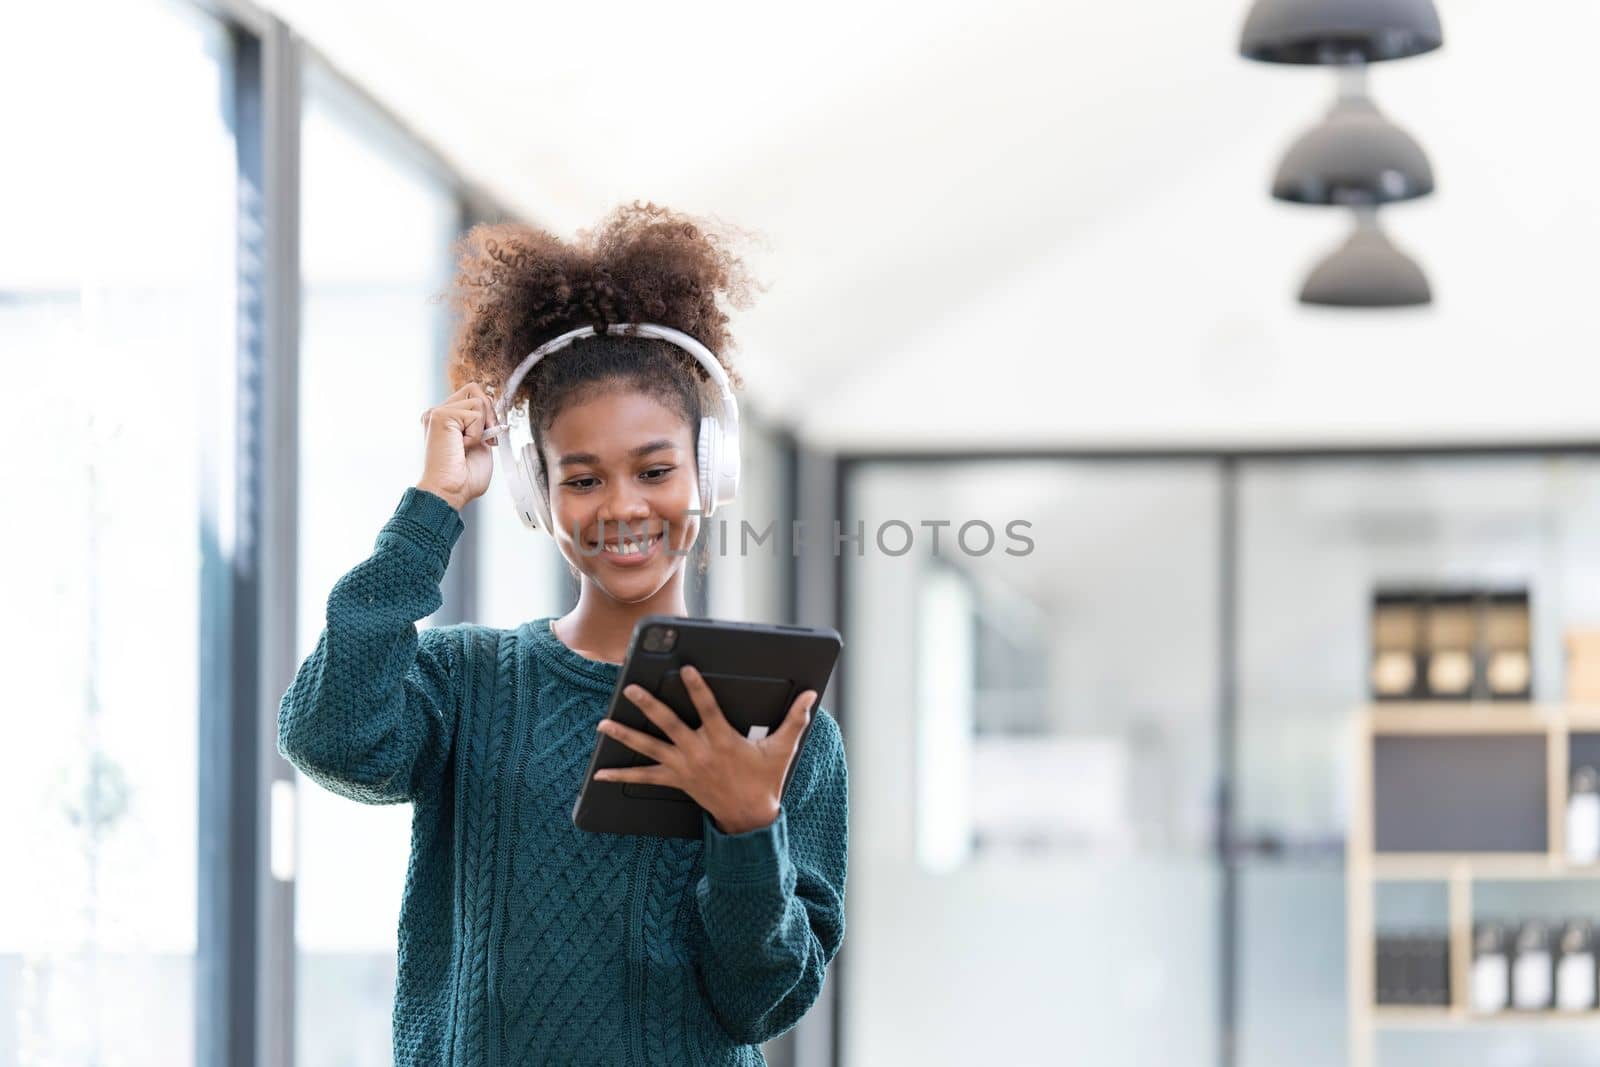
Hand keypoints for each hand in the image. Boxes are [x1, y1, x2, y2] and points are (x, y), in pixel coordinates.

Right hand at [415, 382, 498, 511]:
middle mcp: (438, 413)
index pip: (473, 396)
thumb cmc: (464, 478)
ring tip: (466, 446)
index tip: (488, 439)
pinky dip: (477, 434)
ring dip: (481, 428)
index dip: (488, 414)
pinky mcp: (440, 415)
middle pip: (474, 389)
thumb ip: (482, 422)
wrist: (450, 492)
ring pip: (478, 400)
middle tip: (485, 439)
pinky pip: (476, 413)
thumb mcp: (480, 443)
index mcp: (446, 420)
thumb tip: (489, 402)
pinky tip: (462, 447)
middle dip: (489, 414)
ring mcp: (437, 412)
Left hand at [593, 665, 817, 834]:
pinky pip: (644, 778)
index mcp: (724, 741)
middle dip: (649, 705)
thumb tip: (811, 695)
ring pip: (650, 747)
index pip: (708, 709)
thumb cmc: (765, 780)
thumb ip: (795, 719)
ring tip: (604, 723)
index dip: (698, 688)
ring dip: (626, 734)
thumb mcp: (782, 750)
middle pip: (669, 724)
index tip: (686, 669)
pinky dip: (621, 774)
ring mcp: (685, 767)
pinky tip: (600, 771)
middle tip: (631, 688)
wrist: (749, 817)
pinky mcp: (676, 780)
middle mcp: (699, 753)